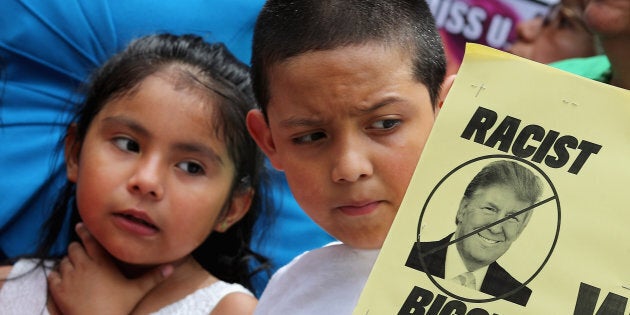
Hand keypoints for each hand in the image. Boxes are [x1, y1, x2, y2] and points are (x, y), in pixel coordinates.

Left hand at [48, 223, 172, 314]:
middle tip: (80, 255)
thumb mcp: (137, 291)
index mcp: (102, 263)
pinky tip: (64, 281)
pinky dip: (56, 277)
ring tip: (74, 270)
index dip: (84, 231)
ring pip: (63, 261)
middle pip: (74, 247)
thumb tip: (172, 268)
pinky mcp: (59, 289)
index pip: (90, 239)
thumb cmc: (118, 308)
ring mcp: (70, 277)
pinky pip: (52, 276)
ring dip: (67, 264)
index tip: (80, 226)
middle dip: (76, 250)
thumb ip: (154, 277)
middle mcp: (84, 266)